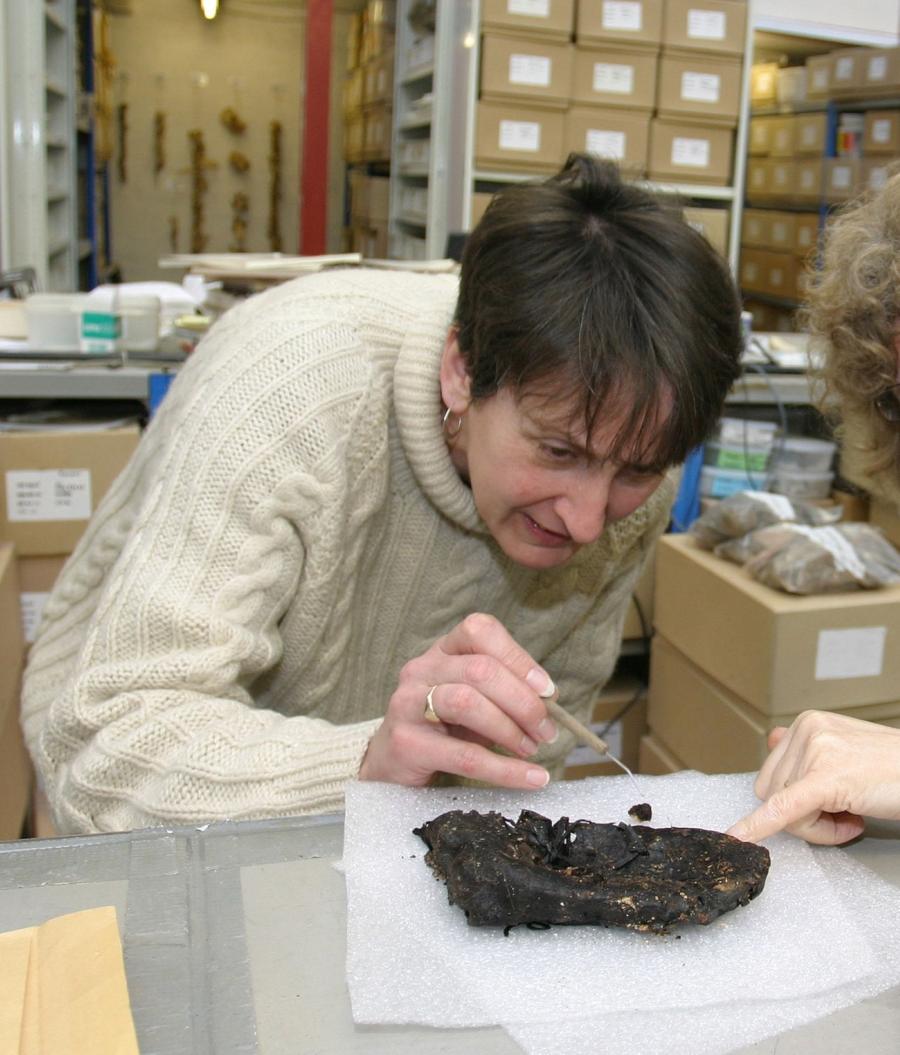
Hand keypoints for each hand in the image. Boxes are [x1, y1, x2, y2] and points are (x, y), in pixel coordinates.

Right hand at [358, 613, 557, 789]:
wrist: (390, 763)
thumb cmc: (442, 728)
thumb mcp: (474, 701)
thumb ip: (505, 693)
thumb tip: (549, 701)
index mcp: (442, 651)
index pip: (479, 631)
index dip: (518, 657)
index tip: (547, 690)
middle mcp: (421, 669)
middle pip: (480, 670)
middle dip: (523, 701)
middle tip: (546, 730)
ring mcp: (407, 703)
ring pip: (466, 702)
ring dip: (509, 728)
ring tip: (531, 748)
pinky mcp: (405, 743)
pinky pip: (463, 755)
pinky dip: (505, 769)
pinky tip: (532, 778)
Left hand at [727, 710, 899, 844]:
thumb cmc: (896, 770)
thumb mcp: (847, 752)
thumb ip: (809, 749)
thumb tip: (772, 739)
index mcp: (808, 724)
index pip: (773, 775)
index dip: (795, 801)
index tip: (817, 809)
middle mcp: (807, 729)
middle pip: (772, 792)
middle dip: (806, 816)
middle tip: (848, 815)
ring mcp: (816, 749)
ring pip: (786, 810)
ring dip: (821, 826)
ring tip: (856, 814)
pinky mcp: (827, 777)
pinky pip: (784, 808)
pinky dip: (760, 826)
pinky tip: (740, 837)